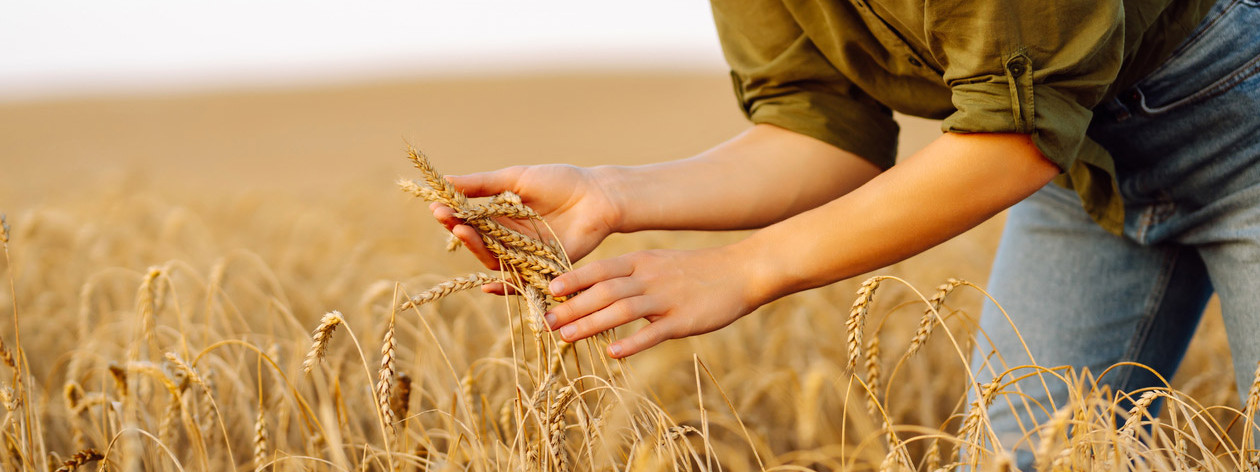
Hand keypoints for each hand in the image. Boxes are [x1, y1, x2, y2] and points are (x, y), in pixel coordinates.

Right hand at [431, 165, 622, 291]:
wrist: (598, 196)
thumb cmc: (560, 182)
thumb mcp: (517, 179)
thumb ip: (483, 184)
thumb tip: (445, 180)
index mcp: (503, 217)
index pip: (471, 221)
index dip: (454, 216)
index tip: (437, 207)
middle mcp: (511, 238)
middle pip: (479, 242)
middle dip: (461, 231)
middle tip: (447, 219)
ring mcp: (526, 255)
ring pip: (494, 259)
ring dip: (476, 248)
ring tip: (462, 231)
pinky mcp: (543, 269)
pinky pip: (520, 281)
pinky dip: (504, 286)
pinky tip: (488, 284)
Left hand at [544, 246, 763, 357]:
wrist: (741, 271)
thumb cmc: (695, 271)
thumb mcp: (658, 263)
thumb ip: (629, 275)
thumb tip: (595, 290)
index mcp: (641, 261)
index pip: (600, 268)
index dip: (573, 279)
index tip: (548, 289)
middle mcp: (649, 276)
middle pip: (604, 291)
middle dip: (572, 306)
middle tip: (545, 321)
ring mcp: (666, 298)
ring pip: (622, 310)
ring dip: (591, 324)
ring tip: (566, 337)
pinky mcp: (683, 319)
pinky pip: (653, 332)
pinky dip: (631, 343)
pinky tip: (611, 353)